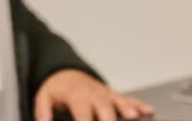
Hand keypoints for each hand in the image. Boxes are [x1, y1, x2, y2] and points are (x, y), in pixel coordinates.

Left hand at [34, 69, 154, 120]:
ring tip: (133, 117)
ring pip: (120, 103)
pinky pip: (130, 99)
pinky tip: (149, 111)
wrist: (67, 74)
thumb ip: (43, 111)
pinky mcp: (115, 96)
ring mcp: (107, 95)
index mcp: (77, 97)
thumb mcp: (44, 98)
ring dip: (128, 111)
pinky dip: (139, 105)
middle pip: (105, 111)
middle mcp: (95, 95)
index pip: (83, 115)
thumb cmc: (57, 90)